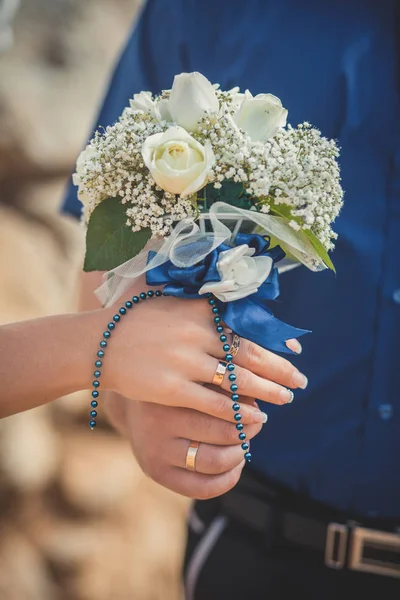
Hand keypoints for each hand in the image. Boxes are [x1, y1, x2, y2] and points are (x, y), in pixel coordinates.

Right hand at [103, 294, 307, 423]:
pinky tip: (256, 418)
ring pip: (238, 381)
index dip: (274, 341)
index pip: (247, 325)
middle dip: (280, 370)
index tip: (295, 351)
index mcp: (198, 309)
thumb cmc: (135, 318)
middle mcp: (195, 333)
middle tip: (300, 382)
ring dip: (267, 393)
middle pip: (249, 354)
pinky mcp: (173, 389)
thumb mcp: (166, 293)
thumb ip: (197, 288)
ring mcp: (184, 362)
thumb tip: (228, 274)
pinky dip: (239, 412)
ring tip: (286, 400)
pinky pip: (216, 404)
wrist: (99, 345)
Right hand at [104, 391, 264, 498]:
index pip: (225, 407)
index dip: (248, 411)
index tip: (257, 410)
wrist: (132, 404)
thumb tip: (260, 400)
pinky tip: (234, 464)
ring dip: (240, 454)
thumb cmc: (176, 386)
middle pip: (224, 434)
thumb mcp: (195, 376)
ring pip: (216, 462)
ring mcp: (156, 451)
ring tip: (244, 444)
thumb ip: (224, 383)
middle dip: (247, 431)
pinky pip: (202, 488)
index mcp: (172, 394)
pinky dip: (228, 478)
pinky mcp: (155, 472)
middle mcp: (159, 423)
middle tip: (255, 424)